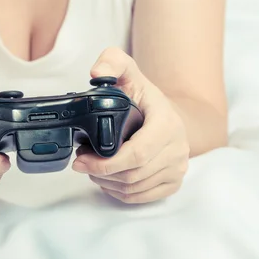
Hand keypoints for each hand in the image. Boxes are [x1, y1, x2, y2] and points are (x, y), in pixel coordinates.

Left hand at [73, 48, 189, 203]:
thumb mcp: (128, 72)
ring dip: (106, 183)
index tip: (80, 159)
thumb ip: (112, 62)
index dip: (105, 162)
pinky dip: (119, 192)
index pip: (137, 153)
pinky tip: (107, 180)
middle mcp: (177, 148)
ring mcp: (177, 167)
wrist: (168, 114)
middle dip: (100, 172)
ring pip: (134, 187)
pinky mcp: (173, 182)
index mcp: (167, 123)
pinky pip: (141, 197)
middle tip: (81, 162)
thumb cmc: (144, 96)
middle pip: (132, 174)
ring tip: (91, 168)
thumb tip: (97, 72)